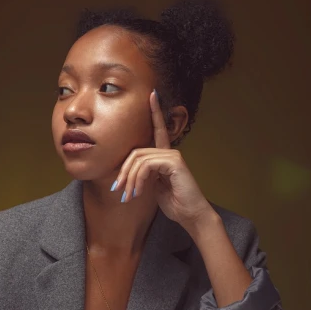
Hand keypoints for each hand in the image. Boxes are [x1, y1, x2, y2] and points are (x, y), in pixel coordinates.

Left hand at [111, 89, 214, 230]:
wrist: (191, 215)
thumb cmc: (174, 203)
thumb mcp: (153, 187)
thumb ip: (143, 176)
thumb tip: (124, 175)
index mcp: (165, 156)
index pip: (158, 131)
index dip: (155, 112)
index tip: (153, 94)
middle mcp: (170, 153)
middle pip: (136, 152)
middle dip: (124, 173)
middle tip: (119, 191)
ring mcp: (173, 156)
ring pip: (139, 160)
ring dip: (130, 180)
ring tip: (129, 196)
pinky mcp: (175, 162)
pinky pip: (147, 165)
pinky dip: (139, 179)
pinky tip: (140, 192)